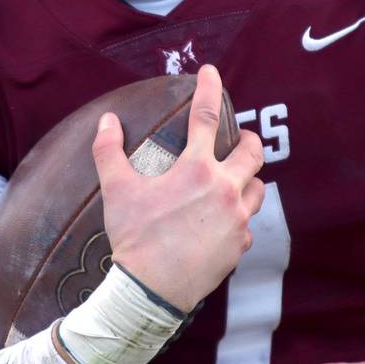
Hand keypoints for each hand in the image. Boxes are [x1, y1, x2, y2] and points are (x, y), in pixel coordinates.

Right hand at [92, 64, 264, 312]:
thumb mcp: (117, 191)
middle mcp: (224, 189)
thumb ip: (109, 151)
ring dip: (248, 180)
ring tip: (234, 181)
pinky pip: (248, 225)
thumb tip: (106, 121)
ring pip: (258, 189)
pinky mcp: (240, 246)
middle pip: (251, 151)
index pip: (205, 116)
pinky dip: (239, 218)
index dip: (209, 89)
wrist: (151, 291)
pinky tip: (223, 223)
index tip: (211, 71)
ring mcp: (237, 219)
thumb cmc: (135, 238)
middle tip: (237, 140)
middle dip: (247, 140)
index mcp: (195, 169)